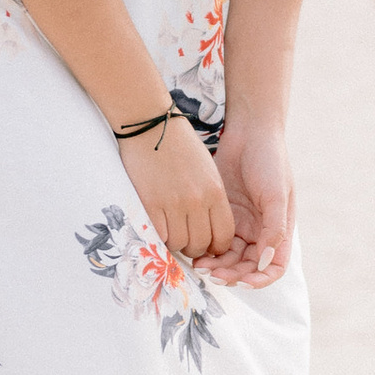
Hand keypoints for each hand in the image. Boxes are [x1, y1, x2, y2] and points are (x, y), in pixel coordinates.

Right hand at [125, 110, 233, 261]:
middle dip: (196, 248)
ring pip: (180, 244)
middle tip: (187, 241)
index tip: (209, 245)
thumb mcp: (208, 170)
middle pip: (202, 244)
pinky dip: (159, 237)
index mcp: (215, 191)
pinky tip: (158, 228)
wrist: (152, 125)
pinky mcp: (151, 204)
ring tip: (171, 233)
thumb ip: (211, 199)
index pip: (224, 235)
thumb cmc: (180, 145)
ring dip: (176, 244)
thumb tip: (208, 226)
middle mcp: (197, 201)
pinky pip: (159, 236)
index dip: (217, 246)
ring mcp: (174, 204)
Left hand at [209, 118, 296, 288]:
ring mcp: (240, 225)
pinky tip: (194, 251)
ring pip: (228, 258)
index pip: (273, 267)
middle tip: (212, 275)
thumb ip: (274, 229)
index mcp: (278, 230)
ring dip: (217, 266)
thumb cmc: (270, 161)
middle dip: (232, 275)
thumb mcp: (276, 194)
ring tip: (199, 265)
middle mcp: (260, 232)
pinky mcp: (221, 216)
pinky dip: (206, 250)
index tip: (242, 282)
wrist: (248, 133)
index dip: (259, 280)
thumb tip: (264, 262)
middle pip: (247, 267)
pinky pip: (213, 240)